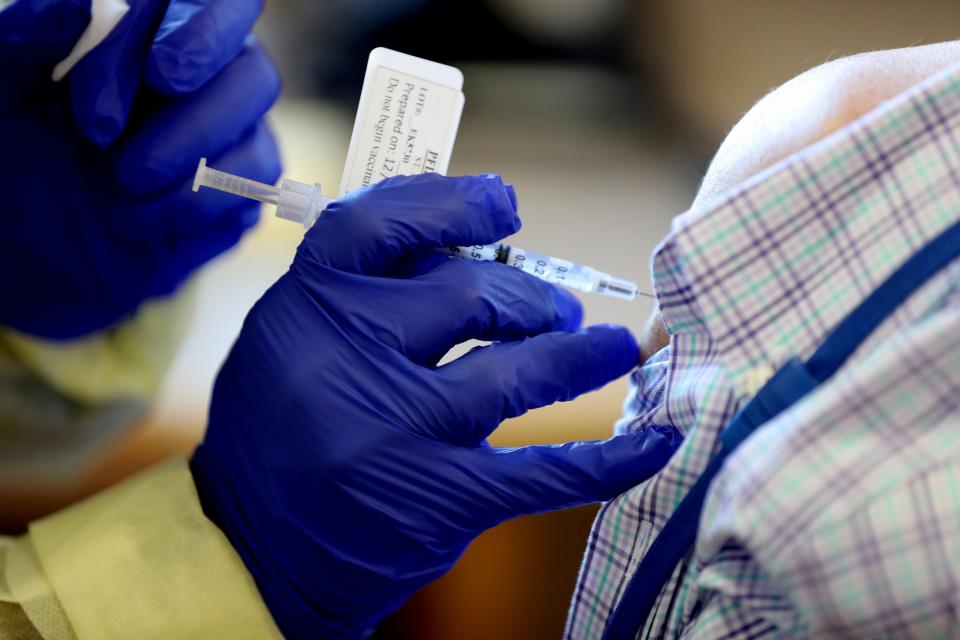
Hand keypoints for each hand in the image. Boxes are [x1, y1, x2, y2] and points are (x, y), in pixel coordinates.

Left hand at [0, 0, 279, 338]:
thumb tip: (74, 4)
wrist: (32, 243)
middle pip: (254, 74)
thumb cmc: (21, 153)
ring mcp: (234, 143)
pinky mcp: (240, 200)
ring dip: (193, 163)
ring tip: (124, 181)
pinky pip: (248, 198)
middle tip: (131, 146)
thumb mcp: (5, 93)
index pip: (220, 7)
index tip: (162, 73)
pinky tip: (134, 217)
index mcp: (161, 33)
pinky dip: (190, 207)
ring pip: (257, 141)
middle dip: (197, 113)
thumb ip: (27, 41)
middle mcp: (210, 81)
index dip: (205, 33)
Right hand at [191, 173, 679, 638]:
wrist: (256, 552)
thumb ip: (365, 285)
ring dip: (578, 354)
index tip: (503, 206)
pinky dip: (609, 458)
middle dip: (527, 297)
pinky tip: (655, 440)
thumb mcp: (296, 338)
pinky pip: (544, 471)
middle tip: (554, 312)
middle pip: (468, 292)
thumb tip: (464, 235)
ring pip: (516, 371)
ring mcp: (397, 433)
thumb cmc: (281, 429)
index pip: (381, 222)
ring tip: (608, 350)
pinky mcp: (440, 500)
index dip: (451, 203)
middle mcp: (348, 362)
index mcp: (307, 307)